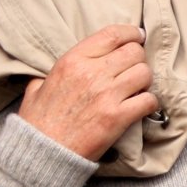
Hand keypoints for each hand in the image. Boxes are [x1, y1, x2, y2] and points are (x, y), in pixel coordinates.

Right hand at [18, 24, 157, 158]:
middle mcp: (91, 73)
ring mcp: (107, 94)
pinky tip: (140, 107)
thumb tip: (55, 71)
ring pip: (145, 73)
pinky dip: (149, 103)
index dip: (131, 33)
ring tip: (136, 89)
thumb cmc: (38, 122)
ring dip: (145, 81)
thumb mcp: (37, 87)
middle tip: (134, 69)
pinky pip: (149, 100)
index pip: (112, 34)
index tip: (137, 36)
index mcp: (72, 61)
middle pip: (134, 52)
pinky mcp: (118, 117)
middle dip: (138, 59)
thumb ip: (50, 73)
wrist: (42, 152)